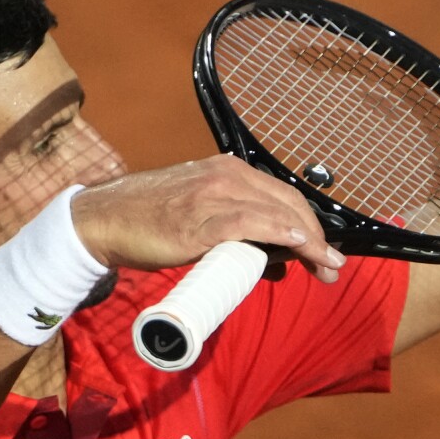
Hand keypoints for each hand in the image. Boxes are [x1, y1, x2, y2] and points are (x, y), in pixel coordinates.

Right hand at [70, 155, 345, 280]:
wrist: (106, 220)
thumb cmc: (154, 222)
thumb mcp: (204, 221)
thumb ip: (241, 234)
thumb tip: (280, 261)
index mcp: (229, 171)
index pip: (285, 195)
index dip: (312, 225)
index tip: (329, 252)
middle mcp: (225, 176)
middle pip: (287, 203)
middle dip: (316, 237)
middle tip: (333, 267)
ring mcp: (211, 196)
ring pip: (273, 213)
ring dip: (307, 242)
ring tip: (325, 267)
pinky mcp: (196, 221)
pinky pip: (247, 224)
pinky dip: (277, 233)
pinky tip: (298, 245)